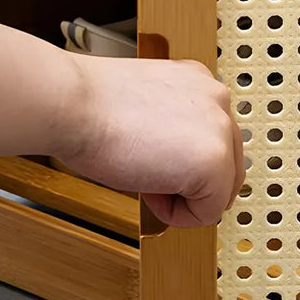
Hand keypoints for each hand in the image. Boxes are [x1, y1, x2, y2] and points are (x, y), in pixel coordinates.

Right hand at [56, 57, 244, 227]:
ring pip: (221, 191)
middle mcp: (217, 100)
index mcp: (200, 84)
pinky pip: (210, 213)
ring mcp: (220, 129)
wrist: (71, 103)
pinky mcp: (213, 162)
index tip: (150, 156)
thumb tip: (180, 163)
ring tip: (145, 177)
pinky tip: (149, 190)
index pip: (214, 140)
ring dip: (184, 197)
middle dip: (190, 184)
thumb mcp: (147, 106)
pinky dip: (180, 215)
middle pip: (227, 167)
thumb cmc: (91, 107)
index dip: (180, 162)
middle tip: (148, 174)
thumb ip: (175, 127)